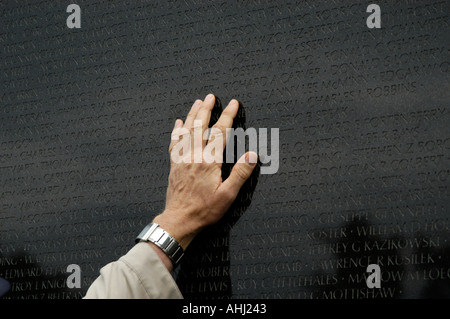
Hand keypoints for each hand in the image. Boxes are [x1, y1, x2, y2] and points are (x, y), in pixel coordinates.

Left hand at [153, 94, 256, 250]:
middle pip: (201, 126)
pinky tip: (178, 124)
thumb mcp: (228, 195)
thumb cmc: (204, 210)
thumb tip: (252, 155)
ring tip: (197, 102)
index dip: (227, 116)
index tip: (233, 103)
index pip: (220, 132)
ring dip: (192, 114)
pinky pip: (174, 143)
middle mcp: (194, 156)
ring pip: (187, 131)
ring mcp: (182, 159)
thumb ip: (240, 173)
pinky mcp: (174, 165)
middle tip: (212, 96)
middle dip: (207, 109)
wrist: (180, 219)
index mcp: (209, 161)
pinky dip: (177, 131)